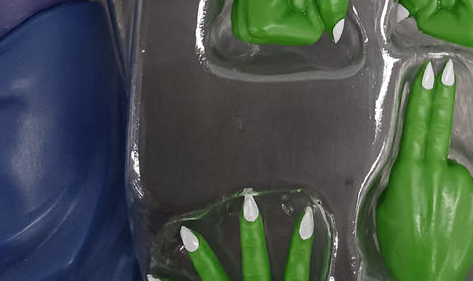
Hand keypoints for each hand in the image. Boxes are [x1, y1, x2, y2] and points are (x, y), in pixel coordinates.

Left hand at [167, 195, 313, 280]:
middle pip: (255, 262)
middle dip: (251, 232)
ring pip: (216, 279)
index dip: (301, 244)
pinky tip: (153, 274)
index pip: (296, 270)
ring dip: (202, 257)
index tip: (307, 214)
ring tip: (186, 232)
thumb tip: (319, 270)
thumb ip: (301, 279)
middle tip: (247, 200)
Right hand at [376, 60, 472, 280]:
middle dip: (443, 94)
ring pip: (453, 169)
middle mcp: (437, 170)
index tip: (429, 72)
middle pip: (440, 124)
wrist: (429, 277)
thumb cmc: (401, 244)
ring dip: (446, 184)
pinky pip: (468, 185)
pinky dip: (461, 197)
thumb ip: (404, 175)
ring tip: (437, 214)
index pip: (417, 124)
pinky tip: (453, 217)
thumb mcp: (388, 205)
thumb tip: (416, 160)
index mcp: (409, 171)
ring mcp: (460, 181)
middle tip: (447, 68)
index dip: (423, 96)